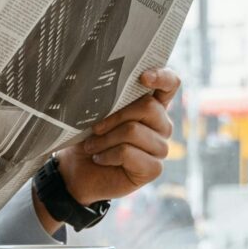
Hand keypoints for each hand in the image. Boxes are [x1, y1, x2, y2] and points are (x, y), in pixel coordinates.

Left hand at [55, 67, 178, 207]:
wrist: (77, 172)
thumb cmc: (88, 138)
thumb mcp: (94, 114)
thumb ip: (108, 100)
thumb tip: (105, 88)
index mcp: (152, 106)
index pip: (170, 84)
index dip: (162, 77)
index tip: (143, 77)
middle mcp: (161, 126)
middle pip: (148, 107)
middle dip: (114, 116)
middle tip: (94, 128)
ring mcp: (160, 148)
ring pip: (134, 131)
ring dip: (105, 139)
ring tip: (92, 147)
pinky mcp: (154, 169)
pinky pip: (128, 153)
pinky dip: (107, 155)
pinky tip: (101, 159)